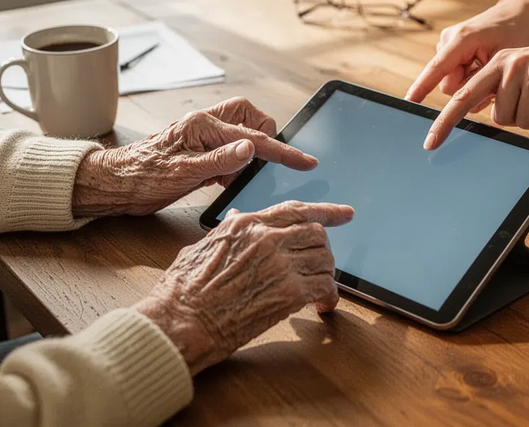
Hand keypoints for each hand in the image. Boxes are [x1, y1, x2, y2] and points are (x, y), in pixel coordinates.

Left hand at [73, 97, 316, 215]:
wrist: (114, 185)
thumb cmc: (141, 177)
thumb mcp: (183, 173)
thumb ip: (220, 160)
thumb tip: (251, 149)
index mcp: (202, 125)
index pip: (253, 138)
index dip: (283, 151)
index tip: (306, 161)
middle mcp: (205, 123)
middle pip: (253, 119)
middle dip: (265, 138)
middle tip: (262, 166)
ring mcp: (204, 135)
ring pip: (243, 131)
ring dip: (250, 151)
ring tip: (238, 177)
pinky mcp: (201, 148)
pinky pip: (231, 147)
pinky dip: (237, 162)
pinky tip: (228, 180)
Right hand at [134, 201, 353, 374]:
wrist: (180, 323)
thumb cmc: (183, 291)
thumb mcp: (201, 248)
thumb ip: (227, 230)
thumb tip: (239, 216)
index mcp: (247, 225)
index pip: (295, 210)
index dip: (325, 211)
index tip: (344, 213)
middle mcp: (268, 238)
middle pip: (316, 233)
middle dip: (324, 248)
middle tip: (323, 263)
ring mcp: (281, 264)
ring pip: (325, 258)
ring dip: (325, 274)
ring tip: (317, 288)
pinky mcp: (289, 292)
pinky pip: (325, 286)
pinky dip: (329, 297)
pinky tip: (321, 306)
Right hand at [405, 0, 528, 103]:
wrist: (514, 15)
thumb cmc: (514, 34)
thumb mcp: (505, 60)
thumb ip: (484, 82)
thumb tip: (465, 103)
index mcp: (462, 39)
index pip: (438, 68)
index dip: (422, 86)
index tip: (409, 101)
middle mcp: (448, 40)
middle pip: (447, 84)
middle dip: (467, 87)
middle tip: (489, 75)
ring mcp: (446, 44)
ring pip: (451, 82)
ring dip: (469, 82)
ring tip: (486, 66)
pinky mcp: (448, 50)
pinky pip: (453, 76)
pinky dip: (468, 76)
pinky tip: (480, 64)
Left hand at [420, 29, 528, 149]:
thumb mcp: (525, 73)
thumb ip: (502, 90)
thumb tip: (488, 121)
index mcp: (498, 63)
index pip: (463, 97)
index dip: (446, 122)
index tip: (430, 143)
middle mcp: (511, 65)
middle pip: (499, 118)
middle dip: (520, 118)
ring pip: (522, 122)